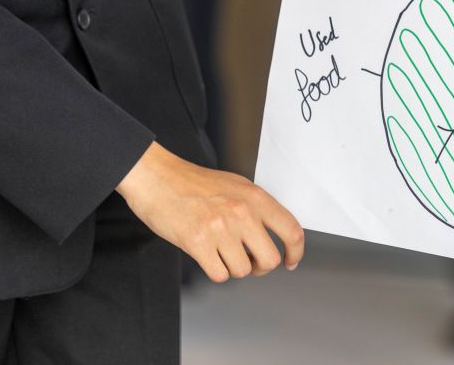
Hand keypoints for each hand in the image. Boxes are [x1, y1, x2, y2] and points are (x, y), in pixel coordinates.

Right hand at [116, 142, 304, 282]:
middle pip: (270, 259)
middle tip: (249, 261)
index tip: (291, 262)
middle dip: (260, 266)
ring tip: (221, 252)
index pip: (292, 230)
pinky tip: (208, 256)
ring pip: (243, 270)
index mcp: (256, 198)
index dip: (296, 252)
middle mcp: (243, 213)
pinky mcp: (198, 243)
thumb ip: (257, 209)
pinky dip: (215, 271)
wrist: (158, 178)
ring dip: (233, 268)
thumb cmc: (194, 183)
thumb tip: (273, 234)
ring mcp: (221, 229)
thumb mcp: (237, 186)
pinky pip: (219, 275)